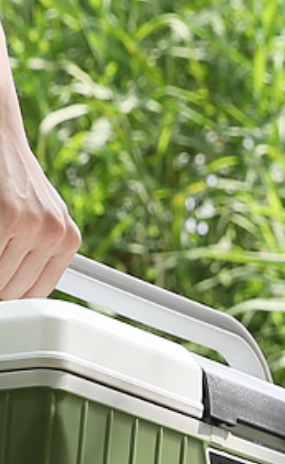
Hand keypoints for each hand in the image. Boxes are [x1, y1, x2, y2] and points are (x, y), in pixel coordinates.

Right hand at [0, 126, 80, 298]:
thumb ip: (40, 253)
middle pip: (14, 289)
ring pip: (1, 279)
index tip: (1, 297)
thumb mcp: (41, 217)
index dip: (12, 298)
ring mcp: (34, 226)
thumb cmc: (16, 178)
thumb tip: (19, 291)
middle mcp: (57, 235)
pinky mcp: (10, 216)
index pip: (36, 293)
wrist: (1, 134)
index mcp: (68, 241)